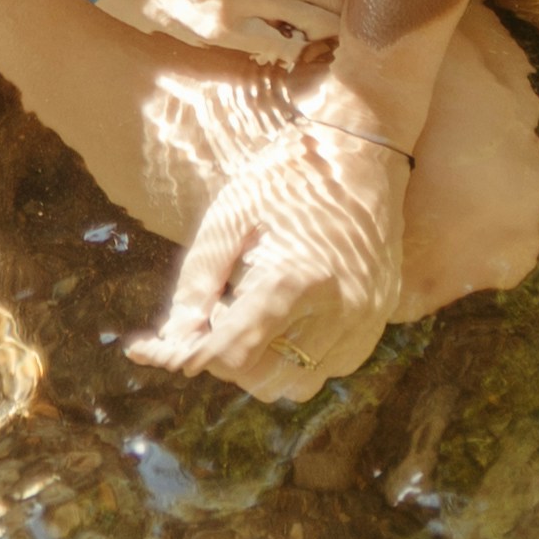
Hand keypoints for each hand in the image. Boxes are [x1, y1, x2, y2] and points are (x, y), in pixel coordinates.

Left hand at [128, 96, 407, 399]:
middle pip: (264, 376)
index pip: (236, 350)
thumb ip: (199, 281)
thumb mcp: (229, 217)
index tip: (162, 352)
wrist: (360, 154)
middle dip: (226, 358)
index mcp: (297, 277)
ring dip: (263, 363)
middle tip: (217, 311)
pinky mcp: (376, 323)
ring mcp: (363, 320)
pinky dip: (297, 356)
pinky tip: (287, 317)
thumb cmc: (284, 178)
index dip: (193, 355)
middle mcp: (338, 309)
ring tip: (253, 312)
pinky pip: (328, 369)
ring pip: (296, 384)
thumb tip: (173, 339)